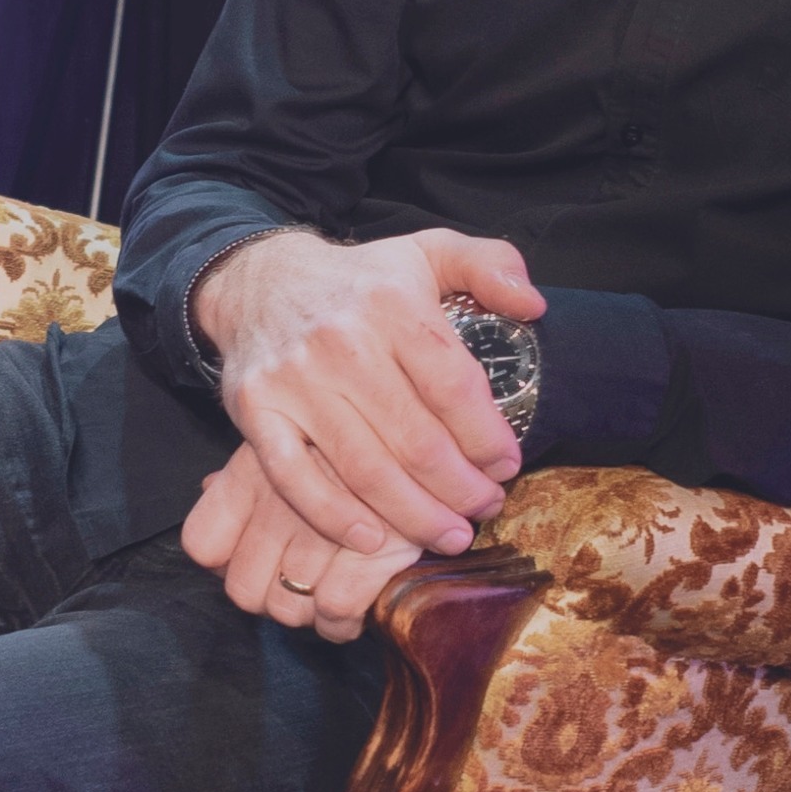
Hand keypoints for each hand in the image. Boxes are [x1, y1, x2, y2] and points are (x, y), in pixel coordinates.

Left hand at [180, 443, 422, 641]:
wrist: (435, 422)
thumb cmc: (358, 428)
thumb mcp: (295, 430)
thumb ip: (248, 469)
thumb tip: (209, 487)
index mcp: (251, 472)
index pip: (203, 544)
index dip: (224, 563)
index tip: (256, 559)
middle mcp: (276, 505)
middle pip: (243, 590)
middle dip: (271, 596)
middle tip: (302, 583)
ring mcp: (320, 533)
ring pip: (286, 609)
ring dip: (308, 613)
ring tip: (334, 591)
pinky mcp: (368, 557)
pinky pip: (334, 613)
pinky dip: (342, 623)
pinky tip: (359, 605)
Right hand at [188, 227, 544, 557]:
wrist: (261, 279)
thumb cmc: (360, 281)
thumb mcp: (429, 250)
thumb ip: (490, 264)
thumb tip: (533, 305)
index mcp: (393, 304)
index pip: (454, 388)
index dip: (487, 438)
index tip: (507, 466)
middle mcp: (342, 342)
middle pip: (415, 439)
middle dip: (460, 488)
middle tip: (484, 510)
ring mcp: (294, 380)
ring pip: (364, 468)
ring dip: (414, 515)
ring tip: (449, 535)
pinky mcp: (256, 411)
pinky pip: (294, 478)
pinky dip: (334, 518)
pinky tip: (372, 540)